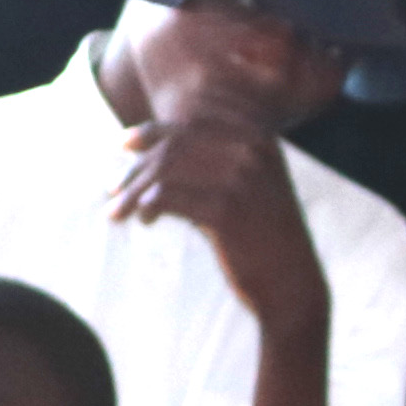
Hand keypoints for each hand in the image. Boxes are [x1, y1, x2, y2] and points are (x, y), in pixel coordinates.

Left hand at [114, 106, 318, 311]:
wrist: (291, 283)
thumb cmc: (260, 237)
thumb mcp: (246, 188)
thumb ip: (211, 163)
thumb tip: (151, 152)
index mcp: (259, 139)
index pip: (194, 123)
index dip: (153, 130)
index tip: (124, 144)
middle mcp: (253, 151)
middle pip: (175, 145)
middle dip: (138, 167)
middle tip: (114, 188)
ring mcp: (241, 178)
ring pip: (166, 169)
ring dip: (134, 190)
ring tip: (118, 211)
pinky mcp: (226, 210)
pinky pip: (167, 196)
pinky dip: (147, 206)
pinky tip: (145, 220)